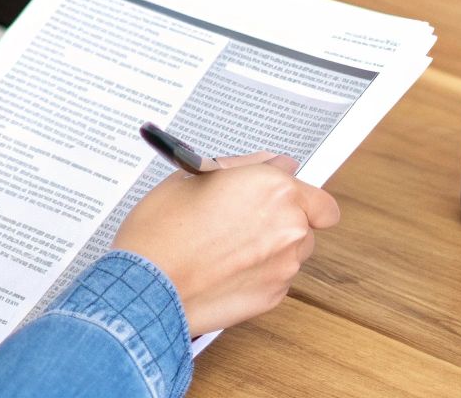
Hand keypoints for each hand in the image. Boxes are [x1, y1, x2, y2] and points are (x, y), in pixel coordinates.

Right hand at [111, 152, 339, 335]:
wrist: (144, 287)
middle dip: (282, 222)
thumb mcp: (193, 177)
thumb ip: (242, 168)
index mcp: (273, 188)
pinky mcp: (273, 297)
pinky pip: (276, 280)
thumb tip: (272, 163)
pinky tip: (223, 273)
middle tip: (241, 225)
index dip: (295, 196)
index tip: (276, 200)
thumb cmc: (162, 230)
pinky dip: (258, 276)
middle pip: (308, 224)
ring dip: (272, 250)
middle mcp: (289, 226)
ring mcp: (284, 265)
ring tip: (227, 251)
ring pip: (294, 254)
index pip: (316, 195)